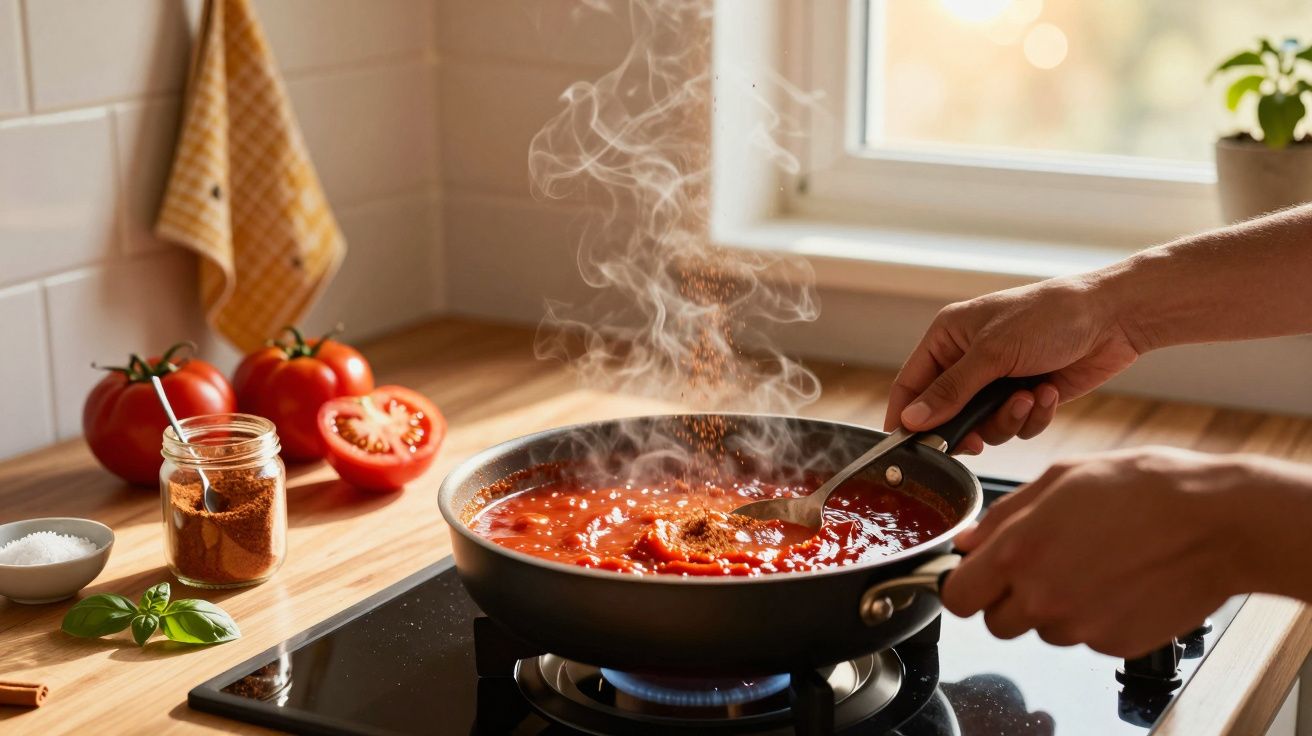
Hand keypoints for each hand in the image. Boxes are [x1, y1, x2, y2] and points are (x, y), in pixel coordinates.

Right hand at [885, 277, 1140, 452]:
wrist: (1113, 318)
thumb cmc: (1048, 317)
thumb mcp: (992, 353)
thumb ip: (950, 391)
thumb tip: (911, 420)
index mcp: (948, 337)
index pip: (911, 383)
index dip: (905, 416)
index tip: (901, 449)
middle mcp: (969, 360)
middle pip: (946, 414)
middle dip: (966, 427)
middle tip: (975, 440)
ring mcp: (999, 381)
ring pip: (983, 426)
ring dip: (1007, 420)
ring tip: (1028, 398)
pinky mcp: (1028, 397)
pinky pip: (1017, 426)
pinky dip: (1034, 416)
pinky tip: (1048, 392)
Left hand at [941, 447, 1256, 657]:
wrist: (1216, 521)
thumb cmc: (1143, 489)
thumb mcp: (1060, 478)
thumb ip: (1004, 515)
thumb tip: (969, 541)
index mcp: (1016, 552)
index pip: (957, 597)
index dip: (965, 586)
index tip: (978, 576)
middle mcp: (1040, 596)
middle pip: (996, 623)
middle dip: (1009, 600)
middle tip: (1044, 566)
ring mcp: (1078, 626)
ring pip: (1042, 630)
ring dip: (1054, 607)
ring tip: (1093, 565)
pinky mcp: (1113, 644)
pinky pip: (1085, 639)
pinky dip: (1094, 617)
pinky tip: (1119, 581)